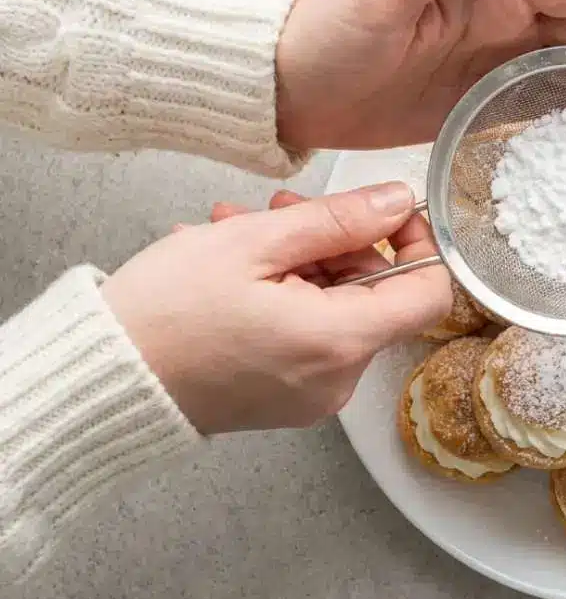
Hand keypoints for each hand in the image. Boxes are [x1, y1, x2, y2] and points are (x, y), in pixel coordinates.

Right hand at [102, 183, 450, 433]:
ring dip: (299, 261)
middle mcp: (338, 379)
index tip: (382, 214)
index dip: (417, 244)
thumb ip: (338, 219)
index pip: (430, 292)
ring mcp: (314, 394)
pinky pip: (310, 334)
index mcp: (339, 342)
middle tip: (279, 211)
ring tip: (239, 232)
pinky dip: (285, 296)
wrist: (102, 379)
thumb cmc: (163, 314)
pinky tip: (236, 271)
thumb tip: (397, 201)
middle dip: (335, 242)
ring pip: (338, 309)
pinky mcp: (287, 397)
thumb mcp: (253, 242)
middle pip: (377, 295)